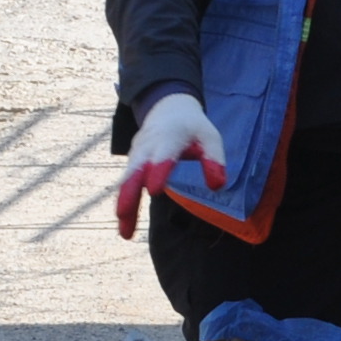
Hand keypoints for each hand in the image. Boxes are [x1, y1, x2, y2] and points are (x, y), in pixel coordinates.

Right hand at [111, 92, 229, 238]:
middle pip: (135, 171)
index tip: (153, 191)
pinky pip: (126, 182)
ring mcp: (137, 154)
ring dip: (124, 205)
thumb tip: (217, 187)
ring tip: (125, 233)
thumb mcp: (210, 137)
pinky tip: (125, 222)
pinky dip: (124, 201)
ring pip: (127, 181)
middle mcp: (148, 146)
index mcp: (169, 138)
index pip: (163, 156)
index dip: (158, 171)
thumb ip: (215, 160)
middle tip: (123, 216)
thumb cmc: (193, 127)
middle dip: (129, 194)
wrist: (167, 107)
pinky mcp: (133, 161)